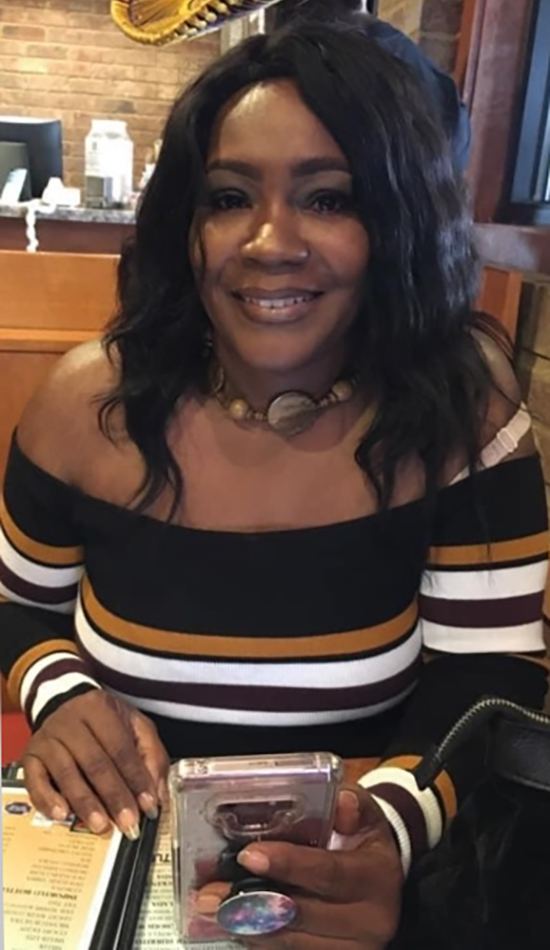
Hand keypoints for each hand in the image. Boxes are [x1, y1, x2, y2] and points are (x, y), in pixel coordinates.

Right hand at [22, 689, 168, 838]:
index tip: (148, 806)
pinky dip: (47, 799)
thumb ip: (151, 755)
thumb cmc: (105, 723)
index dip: (136, 779)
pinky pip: (35, 781)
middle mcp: (70, 720)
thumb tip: (157, 793)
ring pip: (67, 774)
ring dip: (85, 803)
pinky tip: (62, 815)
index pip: (121, 747)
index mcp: (100, 708)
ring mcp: (47, 738)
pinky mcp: (30, 756)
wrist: (65, 707)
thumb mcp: (135, 726)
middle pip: (95, 763)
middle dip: (114, 796)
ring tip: (101, 825)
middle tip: (128, 823)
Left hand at [197, 785, 402, 949]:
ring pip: (292, 941)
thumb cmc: (363, 842)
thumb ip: (351, 805)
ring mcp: (352, 949)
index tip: (249, 856)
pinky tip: (233, 924)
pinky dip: (258, 938)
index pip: (329, 872)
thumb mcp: (366, 815)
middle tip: (212, 892)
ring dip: (247, 925)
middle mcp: (370, 921)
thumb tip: (340, 803)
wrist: (380, 880)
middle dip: (252, 902)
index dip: (288, 865)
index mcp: (377, 878)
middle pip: (303, 914)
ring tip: (212, 907)